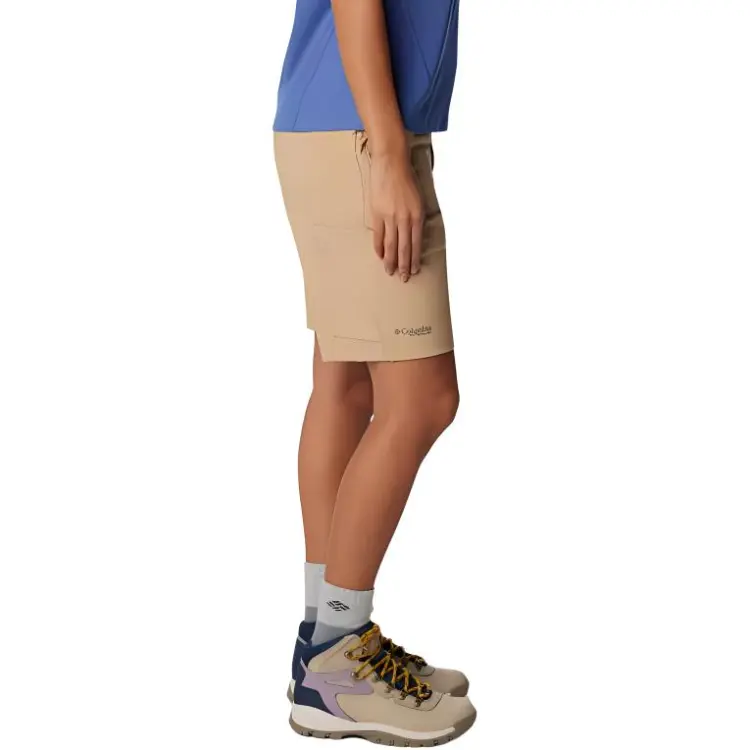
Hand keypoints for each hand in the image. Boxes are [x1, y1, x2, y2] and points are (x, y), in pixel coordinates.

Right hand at [369, 150, 423, 281]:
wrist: (391, 162)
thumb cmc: (407, 178)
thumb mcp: (418, 199)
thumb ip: (416, 217)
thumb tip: (412, 235)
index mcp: (417, 215)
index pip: (416, 243)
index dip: (414, 259)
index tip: (413, 270)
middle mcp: (404, 218)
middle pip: (404, 248)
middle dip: (404, 265)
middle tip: (403, 278)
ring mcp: (389, 217)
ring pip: (391, 245)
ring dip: (391, 260)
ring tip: (390, 272)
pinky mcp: (377, 213)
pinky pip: (379, 235)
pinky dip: (379, 247)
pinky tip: (380, 256)